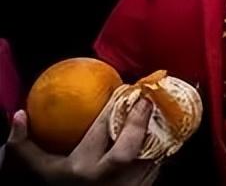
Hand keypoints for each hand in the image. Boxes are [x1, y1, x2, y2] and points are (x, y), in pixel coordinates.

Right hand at [4, 99, 158, 184]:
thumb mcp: (44, 170)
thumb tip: (19, 116)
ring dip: (159, 131)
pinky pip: (160, 165)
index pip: (98, 131)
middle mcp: (105, 179)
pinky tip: (167, 130)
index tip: (124, 89)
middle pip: (126, 148)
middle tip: (147, 98)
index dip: (113, 106)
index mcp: (80, 169)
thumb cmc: (66, 185)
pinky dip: (164, 147)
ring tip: (164, 108)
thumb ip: (27, 146)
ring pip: (151, 156)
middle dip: (139, 120)